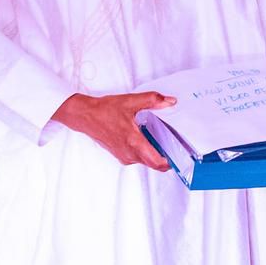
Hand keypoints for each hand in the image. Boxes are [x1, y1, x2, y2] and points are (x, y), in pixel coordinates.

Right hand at [52, 91, 175, 170]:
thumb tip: (170, 101)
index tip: (180, 156)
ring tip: (163, 139)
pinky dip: (146, 151)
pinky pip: (138, 158)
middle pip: (154, 163)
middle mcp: (129, 153)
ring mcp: (124, 156)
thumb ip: (153, 100)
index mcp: (134, 142)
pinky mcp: (120, 155)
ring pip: (146, 161)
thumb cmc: (105, 110)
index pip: (156, 162)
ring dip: (155, 154)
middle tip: (175, 145)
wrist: (85, 116)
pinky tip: (148, 138)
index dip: (171, 162)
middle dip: (166, 157)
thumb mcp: (132, 101)